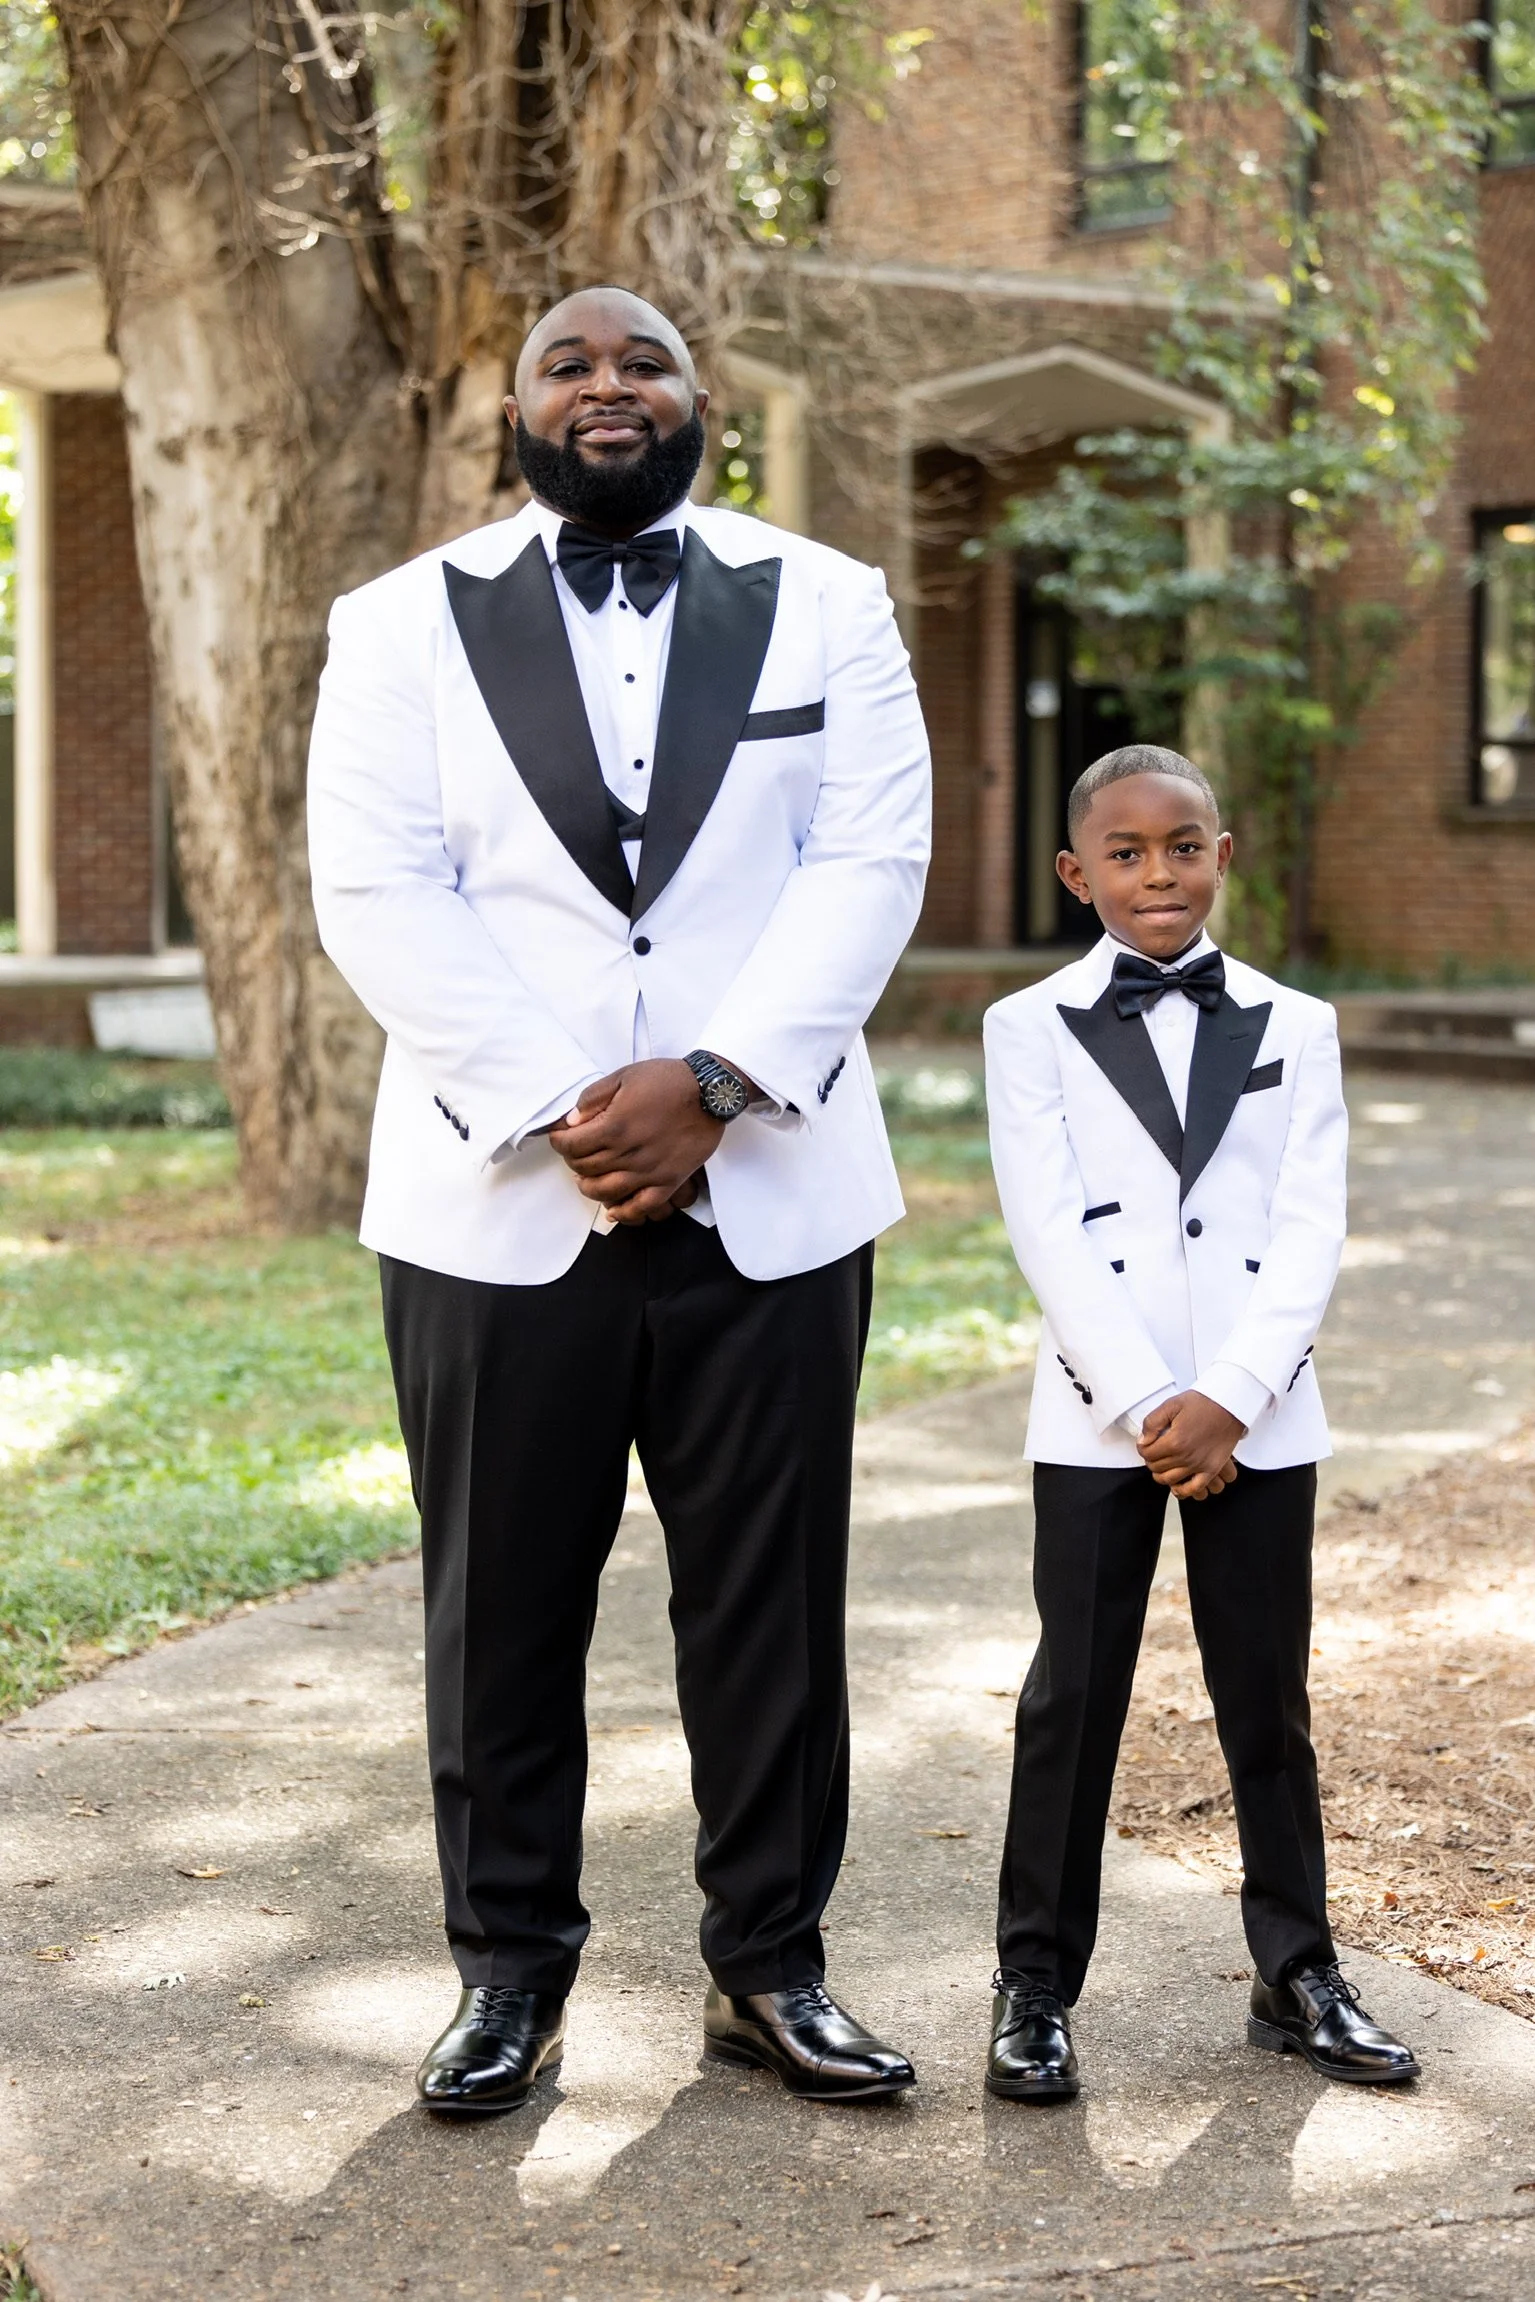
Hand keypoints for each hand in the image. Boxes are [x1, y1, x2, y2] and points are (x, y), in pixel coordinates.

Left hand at [550, 1060, 724, 1224]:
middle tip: (575, 1153)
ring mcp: (649, 1171)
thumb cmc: (667, 1080)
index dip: (559, 1142)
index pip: (571, 1146)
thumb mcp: (624, 1076)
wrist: (710, 1093)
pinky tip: (613, 1209)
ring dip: (589, 1188)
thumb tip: (572, 1121)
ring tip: (587, 1179)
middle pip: (585, 1169)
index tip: (560, 1137)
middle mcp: (628, 1153)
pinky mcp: (668, 1181)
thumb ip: (593, 1098)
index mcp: (614, 1126)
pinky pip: (641, 1207)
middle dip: (573, 1161)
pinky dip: (624, 1212)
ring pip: (605, 1192)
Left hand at [1137, 1391, 1244, 1499]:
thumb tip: (1143, 1440)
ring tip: (1162, 1464)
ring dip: (1161, 1474)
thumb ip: (1152, 1423)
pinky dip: (1182, 1490)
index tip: (1146, 1443)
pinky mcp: (1211, 1469)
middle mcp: (1186, 1457)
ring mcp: (1199, 1465)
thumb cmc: (1203, 1403)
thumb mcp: (1171, 1405)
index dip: (1142, 1448)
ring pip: (1170, 1480)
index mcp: (1174, 1441)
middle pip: (1156, 1468)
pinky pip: (1193, 1489)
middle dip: (1151, 1459)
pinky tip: (1177, 1483)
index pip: (1147, 1454)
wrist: (1229, 1405)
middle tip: (1154, 1451)